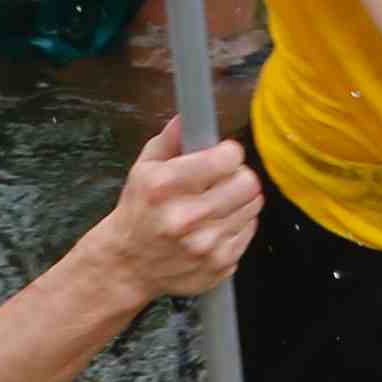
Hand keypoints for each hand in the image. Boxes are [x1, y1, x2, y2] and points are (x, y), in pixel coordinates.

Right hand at [87, 117, 260, 300]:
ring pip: (253, 207)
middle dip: (238, 176)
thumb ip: (169, 141)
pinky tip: (215, 226)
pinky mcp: (219, 265)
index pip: (227, 158)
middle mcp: (186, 217)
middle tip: (224, 179)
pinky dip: (237, 225)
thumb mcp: (142, 171)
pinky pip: (248, 231)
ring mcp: (205, 246)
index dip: (228, 153)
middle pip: (248, 183)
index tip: (221, 155)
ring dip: (239, 201)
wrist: (128, 266)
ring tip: (219, 203)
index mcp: (165, 186)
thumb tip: (189, 115)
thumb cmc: (138, 213)